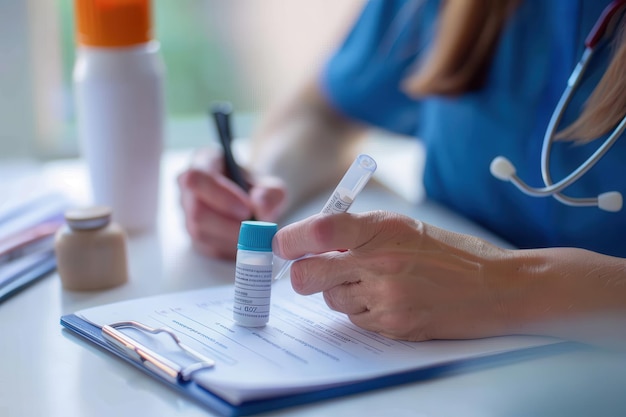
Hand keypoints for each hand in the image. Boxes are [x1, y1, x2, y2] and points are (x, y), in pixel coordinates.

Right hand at [178, 147, 286, 258]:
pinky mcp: (194, 237)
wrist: (255, 204)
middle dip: (228, 224)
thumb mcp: (271, 185)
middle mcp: (188, 189)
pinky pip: (207, 248)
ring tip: (254, 235)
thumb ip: (270, 192)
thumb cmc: (257, 189)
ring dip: (231, 238)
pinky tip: (246, 243)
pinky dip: (230, 249)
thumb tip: (260, 205)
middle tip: (254, 229)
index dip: (219, 196)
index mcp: (203, 163)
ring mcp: (187, 215)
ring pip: (200, 233)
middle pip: (197, 211)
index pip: (196, 178)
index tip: (247, 209)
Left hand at [273, 211, 516, 340]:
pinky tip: (390, 300)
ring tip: (374, 283)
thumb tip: (311, 242)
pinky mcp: (393, 326)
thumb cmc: (450, 254)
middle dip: (302, 274)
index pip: (319, 230)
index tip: (281, 245)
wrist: (497, 288)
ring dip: (341, 292)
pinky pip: (355, 320)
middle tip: (313, 270)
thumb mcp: (404, 227)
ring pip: (331, 301)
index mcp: (382, 228)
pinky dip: (363, 311)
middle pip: (306, 276)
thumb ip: (358, 232)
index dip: (290, 239)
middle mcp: (380, 262)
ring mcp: (386, 298)